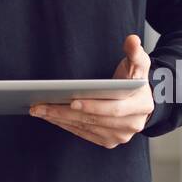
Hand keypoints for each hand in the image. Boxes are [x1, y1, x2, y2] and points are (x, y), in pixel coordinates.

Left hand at [29, 33, 154, 147]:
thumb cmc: (133, 79)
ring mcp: (120, 136)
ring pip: (86, 128)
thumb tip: (132, 40)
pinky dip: (66, 125)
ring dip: (61, 120)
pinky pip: (84, 134)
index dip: (93, 106)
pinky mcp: (108, 141)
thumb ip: (135, 51)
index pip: (114, 109)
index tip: (73, 101)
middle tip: (42, 105)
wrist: (138, 100)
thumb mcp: (138, 62)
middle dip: (66, 113)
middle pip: (95, 120)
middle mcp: (132, 125)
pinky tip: (50, 116)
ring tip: (40, 109)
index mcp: (141, 106)